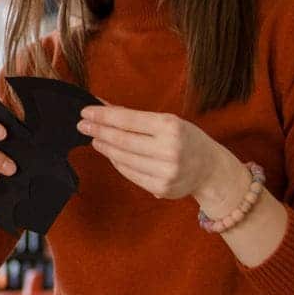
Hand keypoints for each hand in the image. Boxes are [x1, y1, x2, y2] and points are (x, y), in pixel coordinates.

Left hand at [78, 105, 237, 202]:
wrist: (210, 168)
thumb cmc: (186, 139)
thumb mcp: (166, 121)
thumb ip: (134, 116)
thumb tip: (102, 106)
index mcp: (171, 127)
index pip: (127, 120)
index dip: (103, 116)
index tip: (86, 112)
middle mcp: (169, 150)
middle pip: (121, 140)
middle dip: (98, 131)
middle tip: (82, 125)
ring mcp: (165, 172)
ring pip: (122, 159)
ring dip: (104, 148)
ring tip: (95, 139)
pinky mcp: (160, 188)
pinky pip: (129, 174)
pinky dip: (117, 162)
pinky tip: (111, 154)